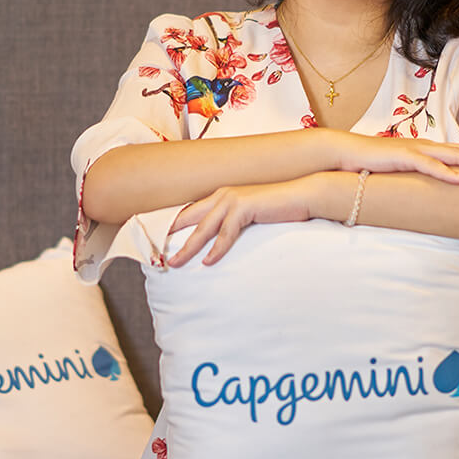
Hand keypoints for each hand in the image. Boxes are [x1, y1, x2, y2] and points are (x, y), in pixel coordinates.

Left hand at [168, 179, 316, 267]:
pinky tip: (209, 261)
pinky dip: (217, 249)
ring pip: (203, 228)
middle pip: (190, 218)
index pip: (192, 211)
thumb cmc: (278, 208)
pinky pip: (226, 233)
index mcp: (222, 196)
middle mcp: (223, 195)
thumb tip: (220, 240)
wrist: (301, 196)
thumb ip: (234, 222)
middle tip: (157, 252)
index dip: (175, 224)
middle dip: (171, 235)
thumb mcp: (250, 215)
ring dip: (188, 247)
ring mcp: (232, 199)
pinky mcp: (244, 207)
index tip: (160, 238)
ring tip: (176, 263)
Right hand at [331, 132, 458, 182]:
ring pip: (452, 155)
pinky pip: (427, 166)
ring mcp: (415, 150)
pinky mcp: (402, 158)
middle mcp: (426, 146)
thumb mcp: (404, 170)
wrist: (345, 153)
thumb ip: (422, 176)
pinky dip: (445, 172)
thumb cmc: (375, 164)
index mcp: (429, 149)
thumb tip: (439, 187)